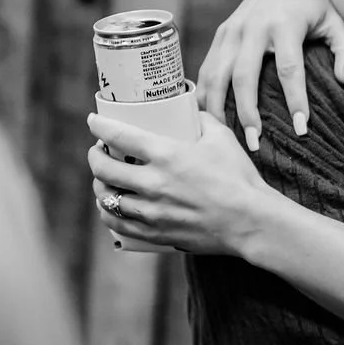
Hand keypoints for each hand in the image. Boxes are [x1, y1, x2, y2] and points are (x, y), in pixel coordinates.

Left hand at [87, 110, 274, 255]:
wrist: (250, 221)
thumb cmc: (239, 178)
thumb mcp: (221, 138)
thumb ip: (202, 120)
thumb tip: (191, 111)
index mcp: (166, 155)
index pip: (118, 135)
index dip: (99, 125)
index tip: (94, 121)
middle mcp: (153, 183)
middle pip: (103, 169)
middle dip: (95, 156)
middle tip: (98, 151)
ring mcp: (152, 211)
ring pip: (106, 198)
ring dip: (99, 186)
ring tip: (104, 179)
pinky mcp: (156, 233)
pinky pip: (118, 224)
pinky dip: (108, 213)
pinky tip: (109, 207)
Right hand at [195, 0, 343, 151]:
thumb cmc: (319, 6)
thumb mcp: (340, 23)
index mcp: (285, 22)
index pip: (289, 68)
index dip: (295, 100)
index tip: (302, 130)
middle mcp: (252, 25)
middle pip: (244, 76)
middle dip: (247, 112)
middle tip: (256, 143)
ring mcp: (232, 28)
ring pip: (217, 73)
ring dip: (219, 108)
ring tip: (228, 138)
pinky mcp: (221, 33)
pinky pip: (206, 68)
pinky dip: (205, 94)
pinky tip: (210, 118)